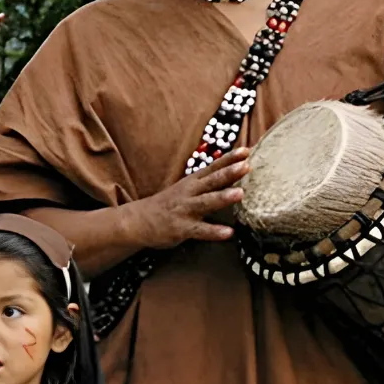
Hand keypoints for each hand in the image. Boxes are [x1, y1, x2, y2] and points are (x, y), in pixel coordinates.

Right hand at [122, 150, 247, 250]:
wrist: (138, 220)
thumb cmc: (168, 204)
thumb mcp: (186, 189)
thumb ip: (207, 183)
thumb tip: (232, 173)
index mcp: (192, 182)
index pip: (213, 167)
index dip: (229, 159)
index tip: (246, 151)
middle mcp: (189, 193)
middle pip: (211, 181)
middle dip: (228, 173)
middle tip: (245, 166)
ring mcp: (185, 209)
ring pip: (206, 202)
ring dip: (222, 197)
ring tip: (239, 193)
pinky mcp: (181, 228)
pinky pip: (199, 230)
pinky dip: (213, 231)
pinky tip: (228, 233)